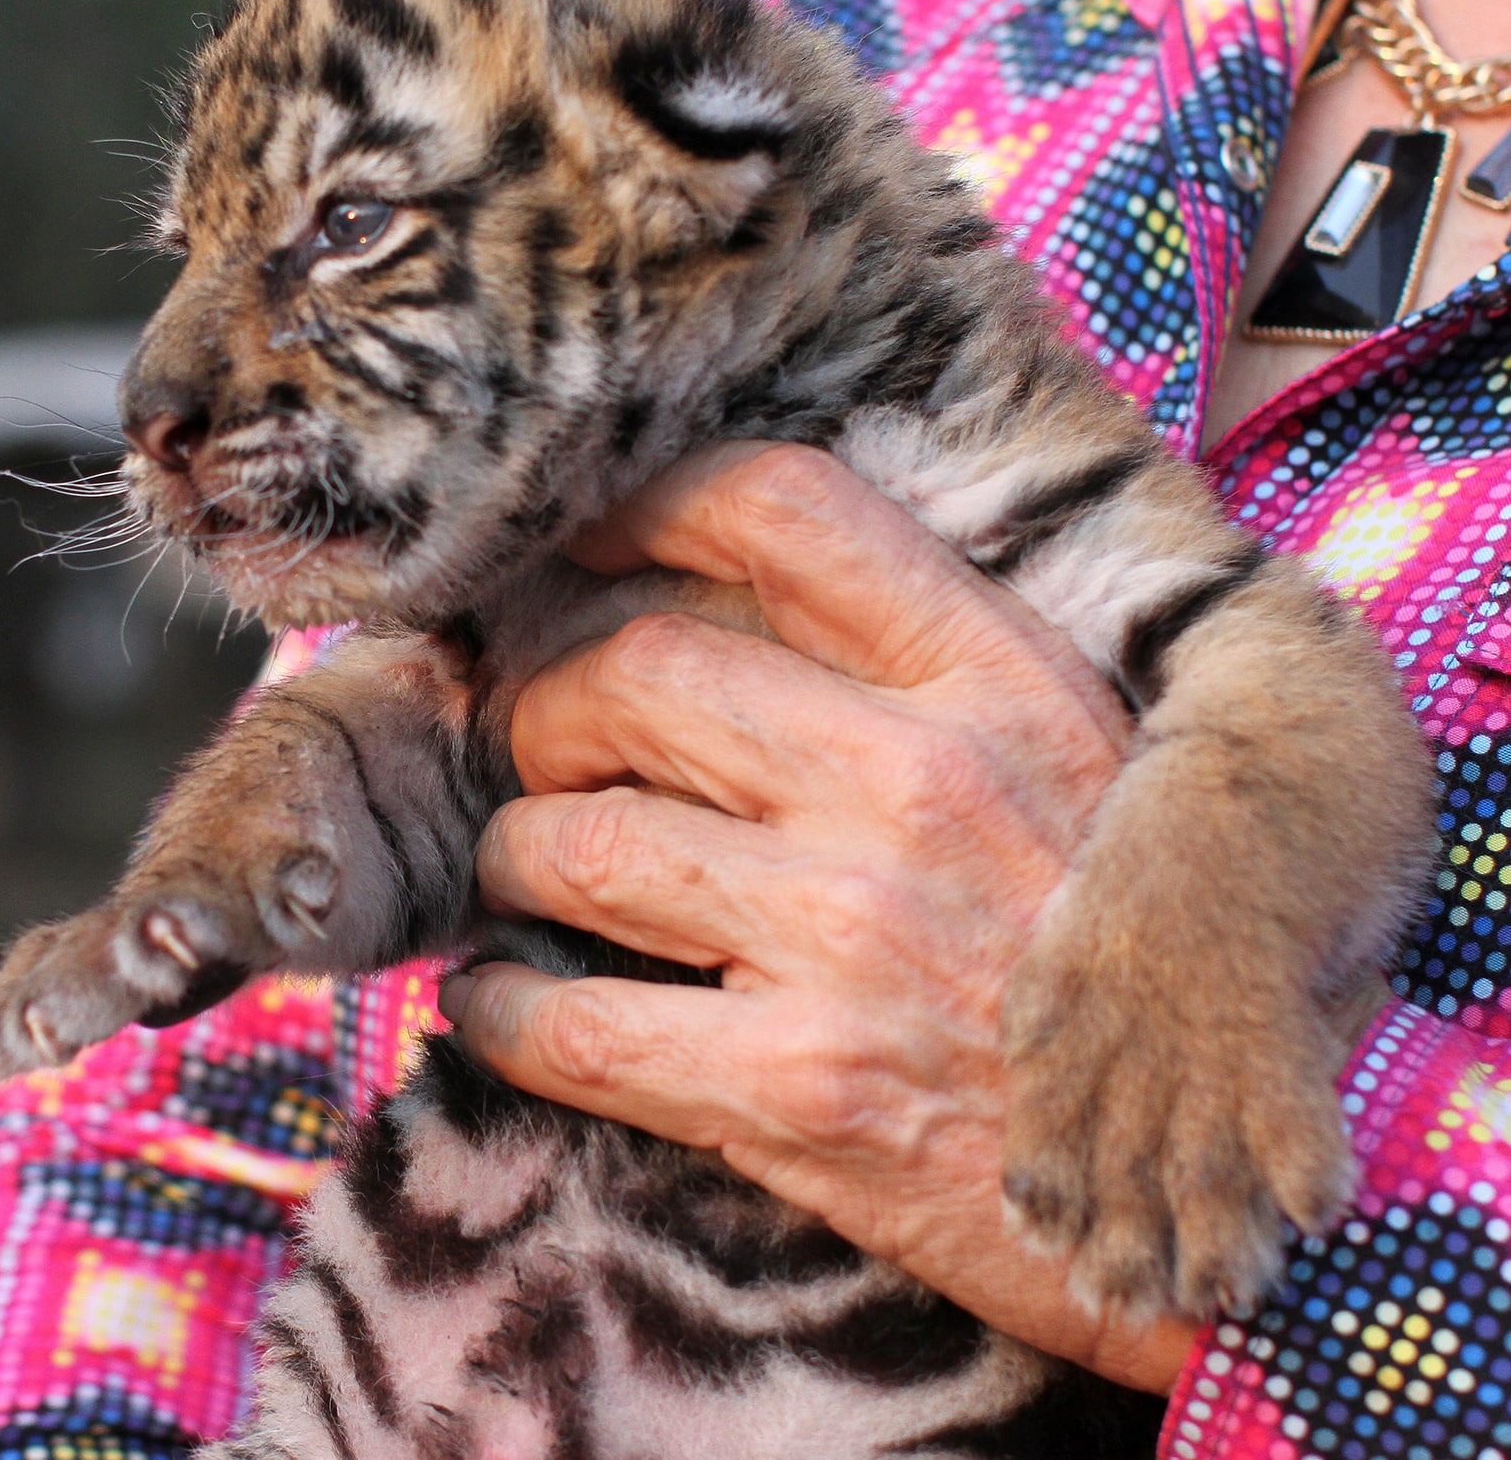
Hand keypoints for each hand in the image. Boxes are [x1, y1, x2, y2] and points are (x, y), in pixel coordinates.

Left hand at [439, 442, 1201, 1394]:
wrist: (1201, 1194)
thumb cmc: (1135, 975)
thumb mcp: (1099, 769)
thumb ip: (952, 674)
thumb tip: (755, 598)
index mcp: (1000, 688)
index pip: (785, 512)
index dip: (647, 506)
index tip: (589, 540)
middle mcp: (918, 788)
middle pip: (640, 672)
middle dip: (552, 709)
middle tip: (545, 749)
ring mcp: (853, 937)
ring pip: (578, 841)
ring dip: (518, 852)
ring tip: (528, 872)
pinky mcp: (800, 1088)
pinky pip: (570, 1025)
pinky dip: (500, 1013)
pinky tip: (499, 1006)